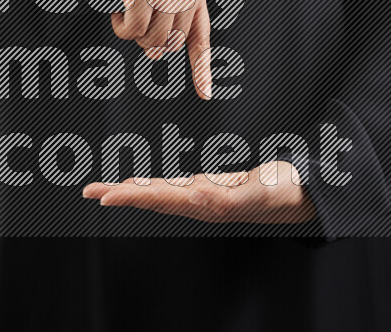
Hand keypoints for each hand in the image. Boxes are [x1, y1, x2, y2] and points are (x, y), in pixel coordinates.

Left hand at [82, 161, 315, 223]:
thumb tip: (198, 198)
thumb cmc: (284, 192)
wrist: (301, 192)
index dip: (131, 198)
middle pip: (152, 199)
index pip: (160, 199)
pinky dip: (151, 187)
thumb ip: (230, 199)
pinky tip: (138, 186)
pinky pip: (173, 189)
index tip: (105, 197)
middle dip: (119, 196)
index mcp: (206, 204)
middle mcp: (200, 203)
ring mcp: (204, 196)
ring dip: (130, 193)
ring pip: (159, 195)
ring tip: (102, 191)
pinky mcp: (208, 188)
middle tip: (88, 192)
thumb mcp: (260, 194)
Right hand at [115, 0, 211, 98]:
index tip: (205, 93)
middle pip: (168, 44)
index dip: (201, 69)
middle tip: (133, 21)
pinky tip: (116, 9)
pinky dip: (121, 27)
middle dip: (148, 42)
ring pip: (151, 41)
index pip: (200, 38)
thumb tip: (155, 54)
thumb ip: (166, 17)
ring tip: (125, 11)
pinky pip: (133, 30)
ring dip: (133, 34)